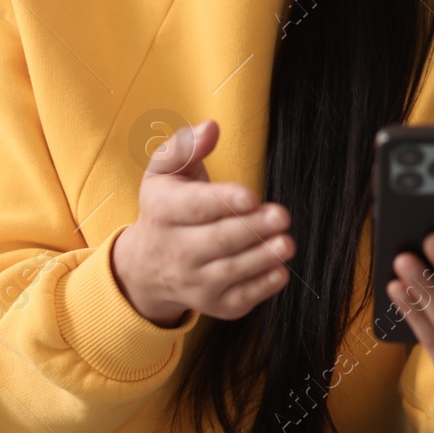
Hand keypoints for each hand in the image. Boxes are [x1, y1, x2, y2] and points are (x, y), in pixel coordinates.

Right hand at [111, 119, 292, 325]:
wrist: (147, 266)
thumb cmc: (165, 207)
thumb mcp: (164, 172)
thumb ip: (186, 146)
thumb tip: (211, 128)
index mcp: (163, 211)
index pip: (195, 207)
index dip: (223, 201)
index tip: (251, 195)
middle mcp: (175, 250)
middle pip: (218, 240)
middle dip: (252, 229)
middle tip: (282, 216)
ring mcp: (194, 282)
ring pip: (231, 272)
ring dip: (262, 258)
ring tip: (287, 243)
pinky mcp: (213, 304)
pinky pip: (240, 299)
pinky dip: (262, 287)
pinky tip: (279, 270)